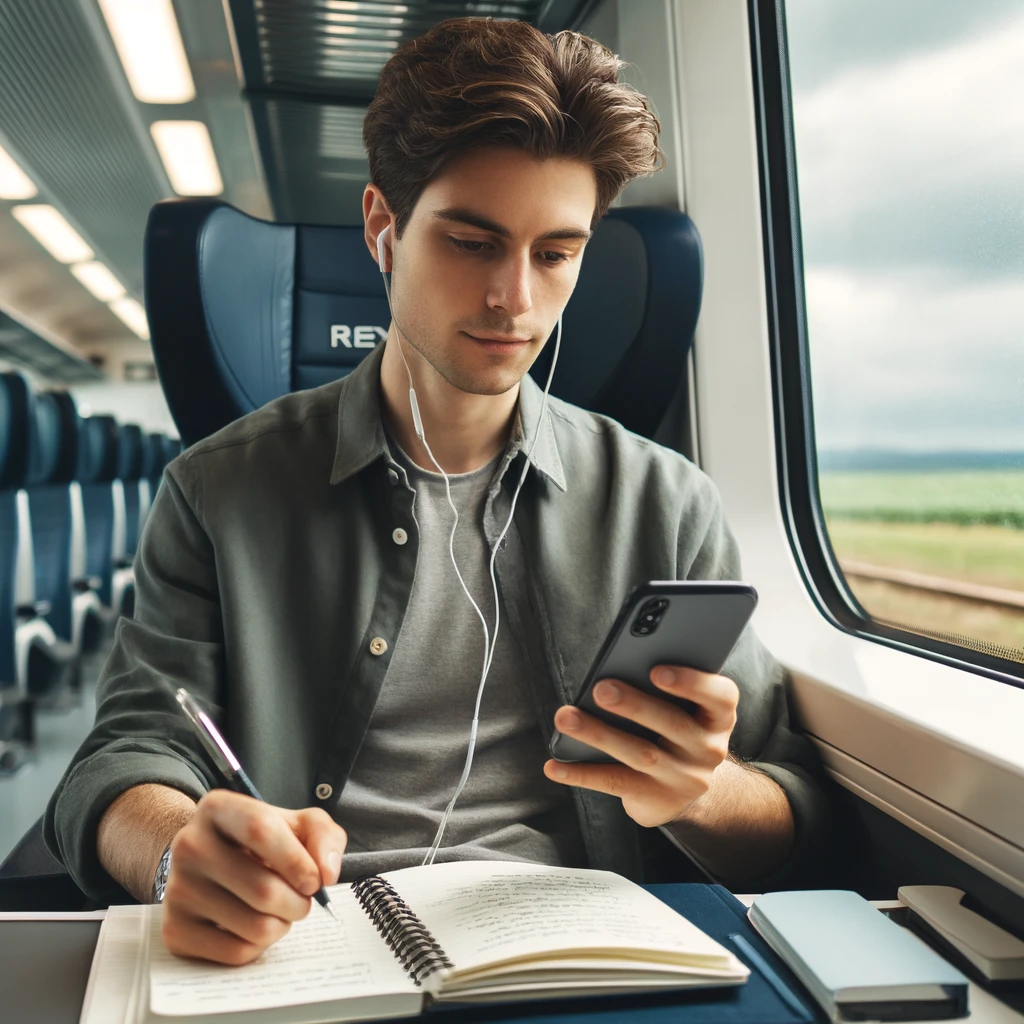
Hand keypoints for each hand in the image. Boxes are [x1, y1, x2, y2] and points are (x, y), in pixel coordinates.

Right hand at [161, 790, 346, 964]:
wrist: (213, 864)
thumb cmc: (265, 842)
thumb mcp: (298, 824)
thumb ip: (323, 837)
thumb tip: (326, 874)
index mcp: (218, 808)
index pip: (260, 830)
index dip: (296, 860)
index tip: (315, 881)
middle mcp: (189, 845)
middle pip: (263, 889)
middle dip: (298, 903)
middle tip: (301, 900)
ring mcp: (177, 889)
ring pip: (254, 926)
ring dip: (282, 925)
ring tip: (278, 910)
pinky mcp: (174, 930)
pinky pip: (236, 952)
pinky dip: (259, 946)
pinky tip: (255, 926)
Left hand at [544, 666, 738, 828]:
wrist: (691, 786)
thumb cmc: (678, 727)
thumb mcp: (685, 707)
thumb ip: (665, 688)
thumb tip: (615, 671)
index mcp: (718, 715)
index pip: (720, 696)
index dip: (690, 682)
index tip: (656, 670)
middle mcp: (708, 748)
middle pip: (671, 723)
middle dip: (633, 705)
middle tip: (600, 688)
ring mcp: (684, 777)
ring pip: (639, 754)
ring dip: (599, 734)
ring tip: (566, 717)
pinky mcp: (657, 799)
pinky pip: (615, 783)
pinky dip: (581, 774)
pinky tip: (554, 766)